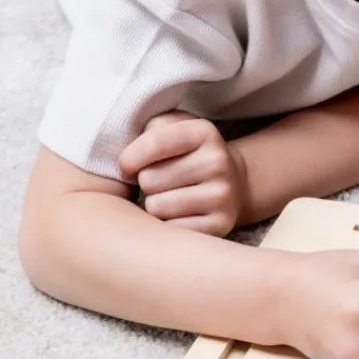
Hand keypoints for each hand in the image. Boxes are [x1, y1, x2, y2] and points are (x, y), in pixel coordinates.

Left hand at [118, 111, 246, 236]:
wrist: (233, 183)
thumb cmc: (187, 155)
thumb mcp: (173, 128)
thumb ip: (148, 128)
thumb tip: (127, 157)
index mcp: (204, 132)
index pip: (154, 142)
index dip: (129, 158)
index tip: (125, 166)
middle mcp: (218, 161)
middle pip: (149, 179)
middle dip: (146, 183)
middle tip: (159, 182)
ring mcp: (222, 195)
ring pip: (157, 207)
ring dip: (155, 206)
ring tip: (169, 198)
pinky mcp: (221, 224)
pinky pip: (172, 230)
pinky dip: (168, 226)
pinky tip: (180, 215)